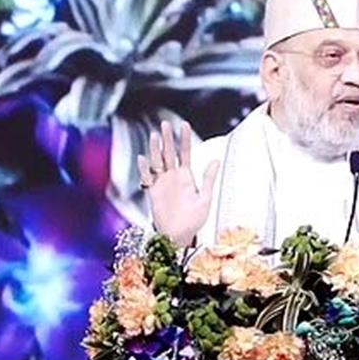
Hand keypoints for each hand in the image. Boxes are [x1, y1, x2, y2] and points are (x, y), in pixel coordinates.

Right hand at [137, 121, 219, 245]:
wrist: (179, 235)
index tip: (184, 125)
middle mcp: (173, 177)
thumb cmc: (194, 219)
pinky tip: (143, 159)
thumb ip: (208, 179)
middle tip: (165, 124)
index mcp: (186, 176)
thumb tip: (216, 161)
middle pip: (169, 153)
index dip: (184, 139)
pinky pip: (147, 178)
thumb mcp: (205, 198)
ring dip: (155, 149)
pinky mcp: (152, 192)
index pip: (185, 153)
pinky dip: (144, 169)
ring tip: (155, 136)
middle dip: (167, 138)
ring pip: (157, 162)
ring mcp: (162, 183)